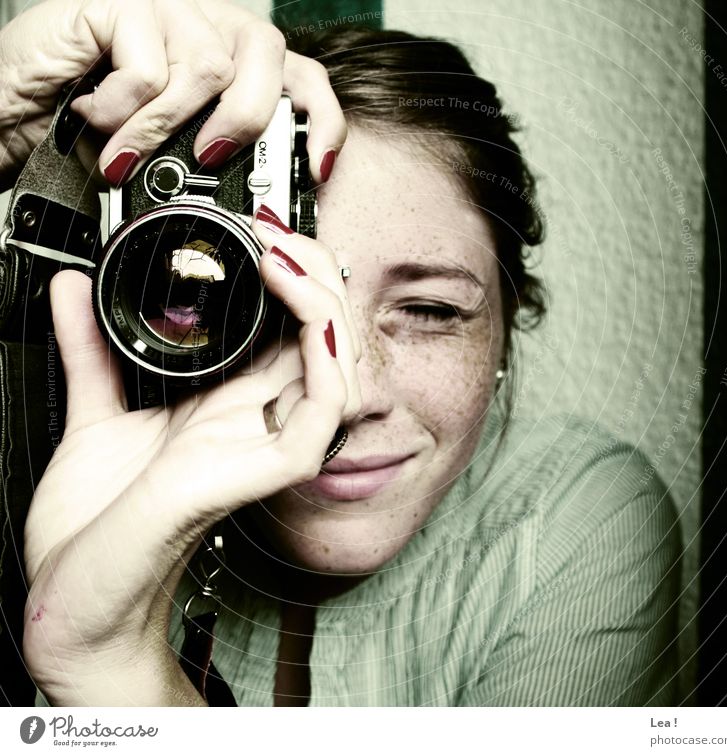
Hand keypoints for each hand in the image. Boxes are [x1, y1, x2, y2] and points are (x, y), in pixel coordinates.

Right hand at [0, 0, 344, 187]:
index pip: (302, 75)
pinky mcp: (119, 5)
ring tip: (125, 156)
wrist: (12, 107)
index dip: (322, 120)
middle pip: (265, 58)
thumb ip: (215, 159)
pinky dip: (123, 112)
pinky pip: (149, 68)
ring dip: (165, 130)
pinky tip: (96, 117)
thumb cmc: (93, 129)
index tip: (317, 169)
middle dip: (243, 123)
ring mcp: (165, 9)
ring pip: (208, 68)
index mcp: (232, 59)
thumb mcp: (169, 153)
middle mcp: (206, 25)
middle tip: (207, 159)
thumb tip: (265, 205)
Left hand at [22, 213, 360, 704]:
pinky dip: (324, 352)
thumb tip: (78, 287)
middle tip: (276, 235)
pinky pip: (325, 406)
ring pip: (337, 363)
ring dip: (321, 302)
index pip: (286, 331)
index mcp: (225, 405)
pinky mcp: (268, 471)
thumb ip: (91, 348)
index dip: (288, 277)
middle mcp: (257, 421)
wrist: (74, 593)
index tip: (257, 234)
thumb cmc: (97, 522)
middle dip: (310, 274)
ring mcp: (267, 445)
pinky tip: (303, 312)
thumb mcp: (94, 413)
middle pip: (320, 337)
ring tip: (285, 258)